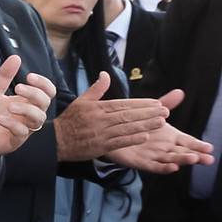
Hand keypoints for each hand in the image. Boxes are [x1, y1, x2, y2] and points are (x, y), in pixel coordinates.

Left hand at [0, 55, 51, 160]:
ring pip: (38, 120)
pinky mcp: (13, 141)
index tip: (29, 76)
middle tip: (18, 88)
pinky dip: (14, 125)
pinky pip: (22, 134)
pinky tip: (0, 119)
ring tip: (9, 106)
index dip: (43, 84)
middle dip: (35, 94)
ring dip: (26, 110)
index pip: (47, 92)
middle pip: (45, 104)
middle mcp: (26, 115)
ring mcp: (22, 129)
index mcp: (25, 102)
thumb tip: (16, 57)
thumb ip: (3, 76)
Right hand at [53, 75, 169, 160]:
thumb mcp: (80, 101)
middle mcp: (100, 120)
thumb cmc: (69, 120)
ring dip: (145, 125)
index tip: (156, 102)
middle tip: (165, 111)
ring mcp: (100, 134)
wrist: (55, 141)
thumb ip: (96, 89)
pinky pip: (119, 142)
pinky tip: (145, 136)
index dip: (141, 103)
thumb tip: (105, 74)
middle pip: (128, 115)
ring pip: (126, 128)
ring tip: (161, 122)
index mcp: (97, 108)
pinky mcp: (100, 147)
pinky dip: (132, 139)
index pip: (123, 104)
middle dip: (148, 113)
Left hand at [102, 91, 214, 173]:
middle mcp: (165, 148)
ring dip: (183, 160)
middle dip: (196, 155)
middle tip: (208, 158)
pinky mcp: (141, 162)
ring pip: (171, 159)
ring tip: (193, 159)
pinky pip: (154, 166)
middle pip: (183, 152)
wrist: (113, 132)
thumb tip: (180, 92)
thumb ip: (166, 104)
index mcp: (171, 137)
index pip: (188, 142)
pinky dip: (164, 168)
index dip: (198, 145)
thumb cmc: (136, 123)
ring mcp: (154, 156)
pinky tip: (173, 168)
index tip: (210, 148)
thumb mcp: (152, 112)